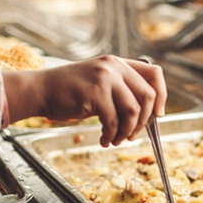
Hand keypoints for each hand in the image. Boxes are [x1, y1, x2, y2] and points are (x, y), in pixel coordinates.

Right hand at [3, 55, 166, 146]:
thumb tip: (149, 114)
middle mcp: (113, 67)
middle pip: (148, 96)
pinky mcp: (94, 93)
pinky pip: (113, 121)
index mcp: (118, 63)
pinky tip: (103, 139)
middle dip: (143, 122)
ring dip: (127, 131)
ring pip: (132, 111)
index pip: (155, 73)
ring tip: (116, 139)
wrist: (41, 90)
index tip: (158, 114)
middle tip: (132, 135)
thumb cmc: (70, 92)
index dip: (162, 96)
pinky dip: (111, 135)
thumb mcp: (100, 83)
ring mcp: (104, 78)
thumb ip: (122, 91)